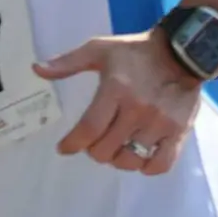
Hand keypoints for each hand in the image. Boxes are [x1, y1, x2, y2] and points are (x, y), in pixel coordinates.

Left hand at [35, 33, 201, 175]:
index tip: (64, 147)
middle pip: (106, 150)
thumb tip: (36, 69)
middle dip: (94, 149)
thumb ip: (68, 62)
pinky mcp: (179, 132)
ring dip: (117, 159)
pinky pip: (160, 165)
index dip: (72, 144)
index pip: (89, 128)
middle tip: (95, 140)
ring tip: (116, 147)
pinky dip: (146, 167)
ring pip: (130, 161)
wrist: (181, 51)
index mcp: (116, 89)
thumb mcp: (99, 49)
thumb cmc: (135, 52)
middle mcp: (137, 109)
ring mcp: (160, 123)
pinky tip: (139, 157)